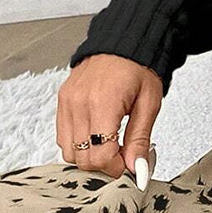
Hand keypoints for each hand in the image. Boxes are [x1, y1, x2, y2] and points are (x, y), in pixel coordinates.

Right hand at [57, 54, 162, 182]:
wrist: (123, 43)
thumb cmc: (139, 69)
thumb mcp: (149, 105)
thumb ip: (140, 140)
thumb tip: (137, 169)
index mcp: (103, 104)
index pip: (100, 156)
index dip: (117, 169)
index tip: (130, 165)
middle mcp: (79, 104)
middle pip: (83, 159)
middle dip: (104, 165)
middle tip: (123, 155)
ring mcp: (67, 103)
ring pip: (69, 152)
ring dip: (90, 156)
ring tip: (110, 145)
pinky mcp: (62, 102)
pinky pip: (62, 138)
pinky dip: (78, 145)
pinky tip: (97, 137)